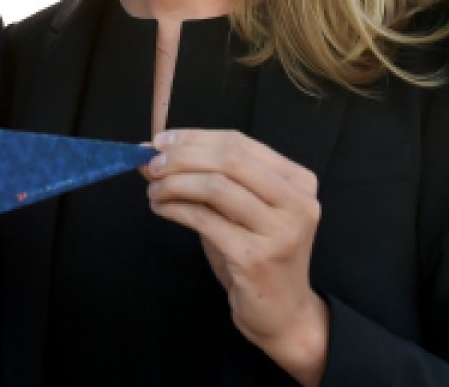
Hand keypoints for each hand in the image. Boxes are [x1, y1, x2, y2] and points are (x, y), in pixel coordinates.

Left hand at [144, 129, 328, 386]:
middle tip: (150, 163)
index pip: (239, 142)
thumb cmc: (256, 252)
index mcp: (298, 180)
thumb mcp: (237, 208)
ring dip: (174, 184)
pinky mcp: (256, 256)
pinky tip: (160, 208)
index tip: (160, 141)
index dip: (194, 137)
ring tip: (154, 191)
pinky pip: (205, 219)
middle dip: (182, 157)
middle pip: (229, 159)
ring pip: (216, 186)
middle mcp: (296, 201)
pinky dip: (175, 209)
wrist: (282, 311)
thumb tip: (155, 152)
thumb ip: (206, 177)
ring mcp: (279, 230)